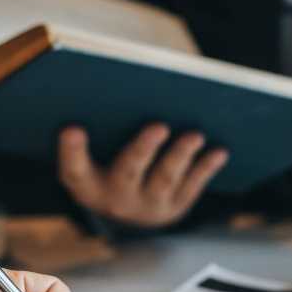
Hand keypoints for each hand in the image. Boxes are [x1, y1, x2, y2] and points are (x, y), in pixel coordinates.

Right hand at [58, 124, 227, 227]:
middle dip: (143, 149)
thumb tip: (118, 83)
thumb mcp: (93, 152)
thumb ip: (98, 125)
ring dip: (181, 155)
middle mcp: (114, 199)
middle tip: (159, 126)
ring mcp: (147, 206)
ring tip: (195, 135)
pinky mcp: (174, 208)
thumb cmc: (105, 162)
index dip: (72, 151)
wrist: (127, 207)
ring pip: (165, 180)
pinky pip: (192, 186)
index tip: (71, 128)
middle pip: (127, 172)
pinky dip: (206, 168)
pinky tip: (220, 151)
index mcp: (86, 183)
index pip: (74, 169)